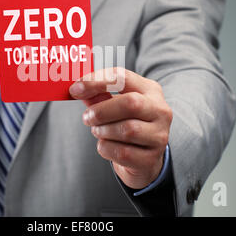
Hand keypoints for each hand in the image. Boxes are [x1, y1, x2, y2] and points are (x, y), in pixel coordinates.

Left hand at [69, 67, 172, 188]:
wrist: (142, 156)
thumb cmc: (125, 122)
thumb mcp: (114, 104)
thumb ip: (98, 95)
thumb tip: (78, 89)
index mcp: (150, 89)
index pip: (123, 77)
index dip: (96, 81)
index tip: (75, 89)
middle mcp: (160, 110)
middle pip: (131, 104)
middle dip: (101, 111)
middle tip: (86, 117)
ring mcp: (159, 135)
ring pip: (127, 130)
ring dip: (103, 131)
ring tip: (98, 131)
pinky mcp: (151, 158)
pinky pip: (123, 152)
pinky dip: (106, 148)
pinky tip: (107, 145)